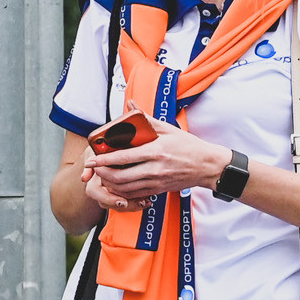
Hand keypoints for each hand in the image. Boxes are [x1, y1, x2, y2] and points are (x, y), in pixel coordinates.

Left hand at [81, 119, 228, 210]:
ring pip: (125, 188)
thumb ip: (146, 119)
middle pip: (120, 177)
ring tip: (103, 176)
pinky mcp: (158, 190)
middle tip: (94, 169)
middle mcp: (155, 169)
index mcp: (156, 151)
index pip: (123, 157)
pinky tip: (116, 185)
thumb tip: (131, 105)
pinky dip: (122, 191)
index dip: (104, 160)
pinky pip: (135, 194)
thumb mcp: (169, 129)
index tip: (92, 159)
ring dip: (110, 184)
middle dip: (103, 174)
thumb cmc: (189, 146)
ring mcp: (157, 182)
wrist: (207, 166)